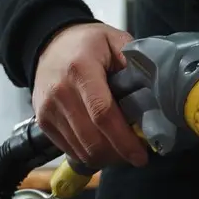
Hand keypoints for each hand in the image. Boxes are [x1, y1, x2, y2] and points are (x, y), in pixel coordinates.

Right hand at [33, 22, 149, 169]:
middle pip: (92, 139)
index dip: (124, 140)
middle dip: (118, 154)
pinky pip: (70, 150)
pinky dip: (90, 154)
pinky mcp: (43, 123)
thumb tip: (155, 95)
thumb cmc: (87, 43)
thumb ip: (135, 65)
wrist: (49, 43)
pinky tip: (103, 143)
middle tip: (136, 153)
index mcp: (81, 69)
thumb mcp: (115, 41)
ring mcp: (48, 110)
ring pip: (81, 150)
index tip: (141, 155)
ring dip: (106, 157)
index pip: (103, 114)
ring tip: (121, 148)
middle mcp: (60, 93)